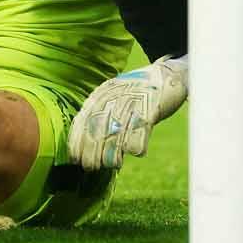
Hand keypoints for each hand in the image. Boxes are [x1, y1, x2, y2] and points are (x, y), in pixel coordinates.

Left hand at [68, 55, 188, 170]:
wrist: (166, 74)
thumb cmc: (137, 90)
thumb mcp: (112, 95)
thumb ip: (98, 111)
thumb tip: (84, 140)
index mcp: (100, 95)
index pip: (82, 122)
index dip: (77, 143)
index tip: (75, 159)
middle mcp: (112, 99)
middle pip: (96, 131)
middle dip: (91, 153)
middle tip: (91, 168)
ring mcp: (130, 104)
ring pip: (115, 136)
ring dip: (111, 155)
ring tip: (113, 164)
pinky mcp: (149, 110)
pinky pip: (139, 134)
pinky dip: (137, 147)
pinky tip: (137, 152)